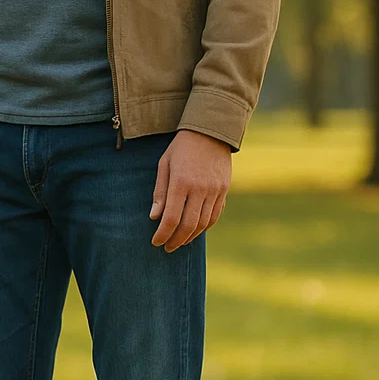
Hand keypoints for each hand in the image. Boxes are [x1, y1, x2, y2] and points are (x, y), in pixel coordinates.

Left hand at [151, 130, 230, 251]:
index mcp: (181, 182)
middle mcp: (200, 188)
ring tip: (179, 242)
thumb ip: (160, 192)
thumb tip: (154, 217)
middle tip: (167, 248)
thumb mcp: (164, 165)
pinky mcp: (224, 190)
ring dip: (190, 236)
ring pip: (203, 223)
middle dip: (176, 240)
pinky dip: (204, 227)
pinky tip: (194, 231)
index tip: (155, 242)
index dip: (162, 234)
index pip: (171, 218)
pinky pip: (215, 215)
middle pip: (188, 225)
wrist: (211, 131)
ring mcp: (215, 190)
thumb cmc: (181, 148)